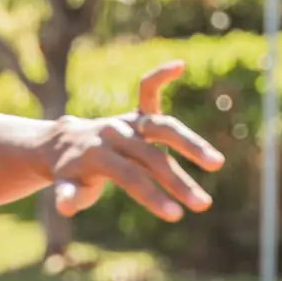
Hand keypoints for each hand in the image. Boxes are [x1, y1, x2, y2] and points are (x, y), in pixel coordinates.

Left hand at [49, 61, 222, 221]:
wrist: (64, 143)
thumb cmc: (69, 173)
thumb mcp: (65, 187)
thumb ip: (67, 195)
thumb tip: (64, 205)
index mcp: (98, 155)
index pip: (131, 177)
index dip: (153, 196)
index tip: (175, 216)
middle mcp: (114, 134)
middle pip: (152, 157)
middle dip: (179, 181)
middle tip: (203, 204)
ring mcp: (127, 122)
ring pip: (163, 128)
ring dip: (191, 144)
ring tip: (217, 163)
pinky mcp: (136, 114)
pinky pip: (148, 90)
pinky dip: (161, 75)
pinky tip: (179, 64)